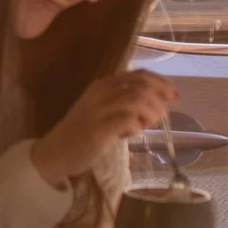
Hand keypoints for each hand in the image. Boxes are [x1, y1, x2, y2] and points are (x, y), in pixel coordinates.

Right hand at [31, 70, 178, 188]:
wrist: (54, 153)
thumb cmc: (81, 133)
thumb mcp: (102, 110)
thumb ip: (124, 102)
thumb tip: (159, 103)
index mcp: (102, 85)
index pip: (139, 74)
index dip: (162, 83)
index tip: (174, 97)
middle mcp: (99, 92)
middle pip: (142, 86)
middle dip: (160, 100)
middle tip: (160, 117)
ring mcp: (97, 110)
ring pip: (138, 100)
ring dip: (151, 114)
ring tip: (146, 126)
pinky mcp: (98, 129)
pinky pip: (129, 120)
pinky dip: (137, 127)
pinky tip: (129, 134)